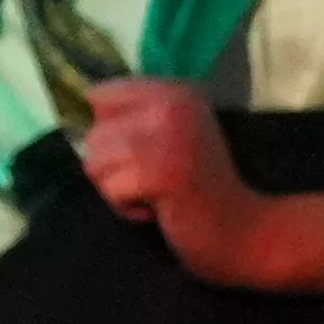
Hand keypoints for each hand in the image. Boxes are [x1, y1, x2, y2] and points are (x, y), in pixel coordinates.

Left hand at [69, 78, 272, 287]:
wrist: (245, 232)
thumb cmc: (200, 192)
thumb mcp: (169, 140)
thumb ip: (131, 122)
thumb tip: (78, 109)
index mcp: (174, 91)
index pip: (101, 94)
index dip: (106, 131)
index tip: (137, 156)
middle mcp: (172, 103)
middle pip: (94, 133)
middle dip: (111, 169)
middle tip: (152, 183)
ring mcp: (168, 135)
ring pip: (96, 161)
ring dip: (118, 190)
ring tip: (156, 196)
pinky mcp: (162, 170)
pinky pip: (111, 189)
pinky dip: (127, 208)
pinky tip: (158, 210)